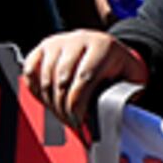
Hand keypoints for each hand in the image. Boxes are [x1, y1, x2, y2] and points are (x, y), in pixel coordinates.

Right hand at [28, 29, 149, 128]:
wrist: (108, 49)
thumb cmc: (120, 69)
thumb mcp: (132, 78)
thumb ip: (126, 95)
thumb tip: (114, 116)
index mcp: (103, 46)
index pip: (85, 78)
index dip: (79, 104)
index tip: (79, 121)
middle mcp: (79, 39)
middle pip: (62, 80)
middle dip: (64, 108)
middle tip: (71, 123)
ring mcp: (59, 41)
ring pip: (46, 78)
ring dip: (51, 103)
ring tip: (61, 115)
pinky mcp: (43, 47)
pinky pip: (30, 71)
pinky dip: (36, 89)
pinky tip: (48, 100)